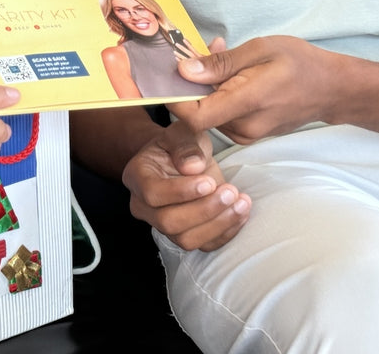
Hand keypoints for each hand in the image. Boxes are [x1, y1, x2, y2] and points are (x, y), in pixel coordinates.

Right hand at [122, 120, 250, 251]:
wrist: (184, 159)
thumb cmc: (180, 144)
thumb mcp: (182, 133)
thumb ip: (185, 146)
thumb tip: (193, 167)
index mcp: (137, 177)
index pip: (152, 194)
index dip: (181, 192)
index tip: (209, 182)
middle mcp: (144, 206)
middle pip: (168, 222)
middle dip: (204, 210)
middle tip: (230, 192)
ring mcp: (163, 225)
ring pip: (186, 239)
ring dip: (218, 224)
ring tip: (241, 203)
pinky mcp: (185, 234)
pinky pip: (204, 245)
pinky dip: (226, 232)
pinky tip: (241, 213)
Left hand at [169, 36, 337, 142]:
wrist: (332, 89)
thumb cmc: (300, 63)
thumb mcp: (260, 50)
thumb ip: (221, 64)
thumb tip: (184, 71)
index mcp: (245, 104)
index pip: (193, 117)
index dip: (175, 99)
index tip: (172, 74)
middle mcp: (242, 127)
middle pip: (198, 112)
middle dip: (193, 82)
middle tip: (206, 50)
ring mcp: (245, 134)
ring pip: (209, 112)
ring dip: (207, 86)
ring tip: (225, 55)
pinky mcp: (247, 134)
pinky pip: (222, 115)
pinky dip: (219, 94)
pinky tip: (234, 73)